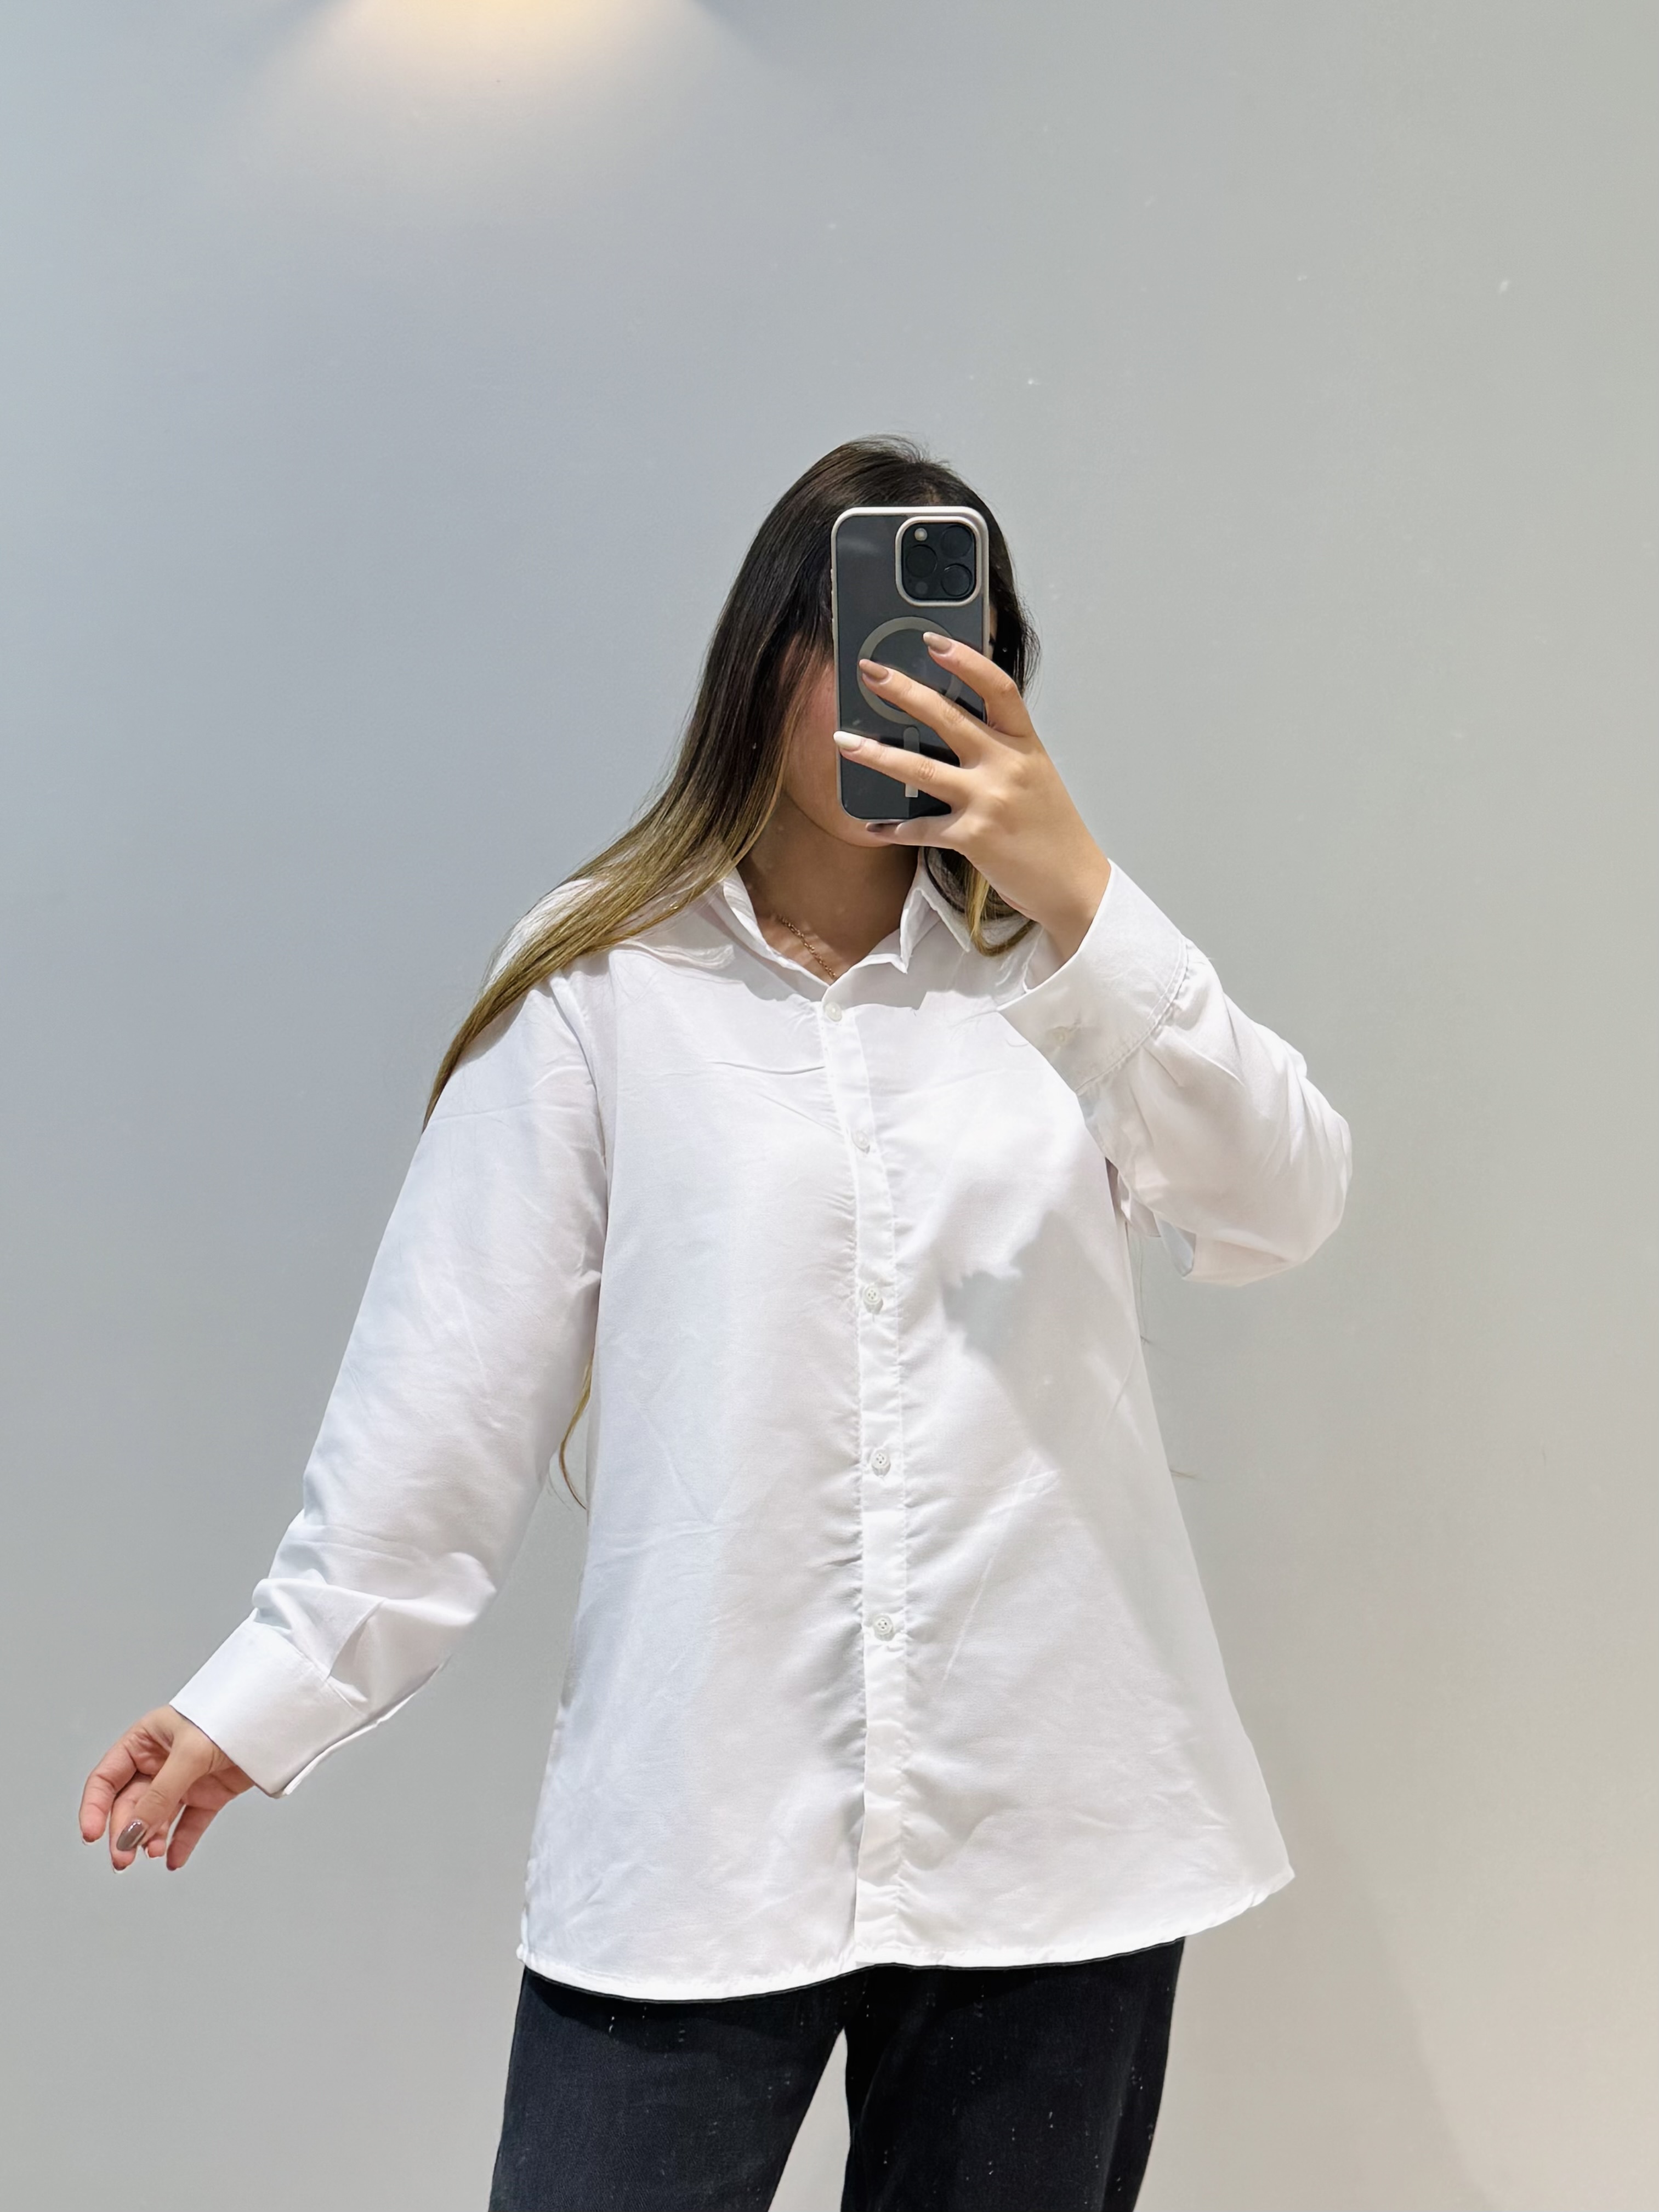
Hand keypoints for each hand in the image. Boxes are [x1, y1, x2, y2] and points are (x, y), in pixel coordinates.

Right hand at [79, 1706, 255, 1870]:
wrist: (276, 1719)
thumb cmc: (229, 1718)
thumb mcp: (188, 1755)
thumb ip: (159, 1796)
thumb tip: (130, 1834)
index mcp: (145, 1740)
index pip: (108, 1777)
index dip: (95, 1806)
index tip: (92, 1835)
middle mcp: (161, 1761)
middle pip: (130, 1804)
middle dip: (125, 1831)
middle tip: (124, 1859)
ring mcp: (185, 1780)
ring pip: (157, 1817)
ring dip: (150, 1838)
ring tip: (153, 1852)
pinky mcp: (209, 1795)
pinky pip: (189, 1824)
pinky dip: (180, 1843)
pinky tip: (173, 1860)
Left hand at [834, 636, 1111, 962]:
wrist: (1072, 883)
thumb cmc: (1051, 829)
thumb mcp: (1034, 775)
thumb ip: (1000, 749)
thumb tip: (950, 727)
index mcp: (1025, 744)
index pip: (997, 688)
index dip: (966, 660)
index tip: (932, 640)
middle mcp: (1007, 766)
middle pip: (947, 717)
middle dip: (903, 690)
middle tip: (869, 672)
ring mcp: (989, 801)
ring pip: (920, 770)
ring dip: (876, 753)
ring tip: (843, 740)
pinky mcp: (972, 837)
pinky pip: (920, 828)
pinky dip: (892, 828)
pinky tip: (870, 826)